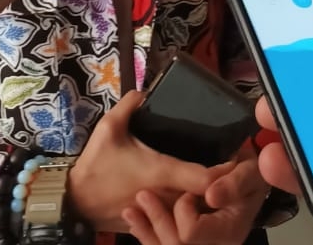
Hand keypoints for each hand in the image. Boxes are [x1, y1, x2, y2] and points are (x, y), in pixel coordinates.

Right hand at [67, 92, 235, 232]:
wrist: (77, 203)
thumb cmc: (96, 166)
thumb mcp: (108, 128)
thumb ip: (129, 105)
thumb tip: (144, 91)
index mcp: (165, 173)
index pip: (211, 179)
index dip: (229, 169)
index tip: (235, 152)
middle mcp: (171, 196)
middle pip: (211, 193)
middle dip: (225, 179)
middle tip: (232, 157)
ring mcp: (165, 211)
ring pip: (198, 204)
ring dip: (210, 191)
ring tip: (217, 169)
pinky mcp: (157, 220)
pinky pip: (183, 212)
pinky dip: (192, 202)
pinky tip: (193, 186)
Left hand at [123, 147, 267, 244]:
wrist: (251, 184)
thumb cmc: (251, 175)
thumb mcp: (250, 173)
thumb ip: (234, 183)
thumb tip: (210, 195)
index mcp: (228, 231)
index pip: (191, 233)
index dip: (183, 211)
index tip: (186, 190)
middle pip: (174, 244)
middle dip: (156, 219)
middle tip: (142, 195)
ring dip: (146, 230)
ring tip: (130, 211)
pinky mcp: (188, 243)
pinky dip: (147, 234)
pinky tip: (135, 222)